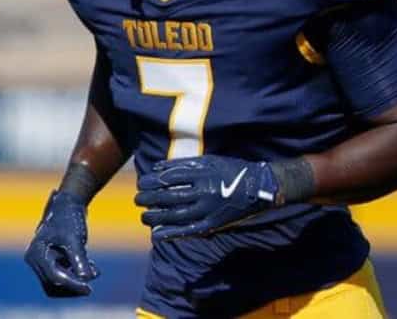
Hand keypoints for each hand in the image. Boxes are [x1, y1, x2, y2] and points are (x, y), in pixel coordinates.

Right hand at [24, 191, 99, 296]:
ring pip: (57, 283)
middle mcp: (36, 259)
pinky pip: (62, 275)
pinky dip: (75, 275)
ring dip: (75, 281)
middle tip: (90, 286)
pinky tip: (91, 267)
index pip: (54, 277)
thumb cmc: (69, 218)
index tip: (88, 289)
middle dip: (72, 286)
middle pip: (53, 284)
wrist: (68, 203)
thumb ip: (79, 259)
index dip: (72, 285)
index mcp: (37, 253)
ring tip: (94, 272)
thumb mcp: (75, 238)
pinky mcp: (51, 260)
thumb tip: (86, 278)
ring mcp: (42, 260)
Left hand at [135, 155, 278, 241]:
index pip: (169, 178)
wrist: (258, 187)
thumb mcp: (209, 160)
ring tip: (144, 216)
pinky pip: (189, 230)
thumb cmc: (231, 170)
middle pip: (169, 196)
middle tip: (137, 199)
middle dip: (149, 199)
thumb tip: (157, 168)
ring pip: (175, 215)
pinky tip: (157, 235)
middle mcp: (204, 191)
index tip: (141, 183)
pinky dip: (171, 233)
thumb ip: (184, 164)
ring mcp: (208, 209)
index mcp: (203, 173)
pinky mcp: (213, 224)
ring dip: (156, 217)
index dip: (152, 181)